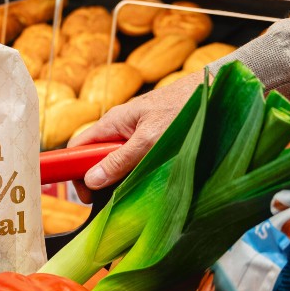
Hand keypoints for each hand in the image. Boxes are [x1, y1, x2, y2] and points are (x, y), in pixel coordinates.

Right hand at [69, 71, 200, 189]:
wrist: (215, 90)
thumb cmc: (183, 107)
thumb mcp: (149, 139)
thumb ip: (120, 160)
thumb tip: (91, 180)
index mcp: (111, 123)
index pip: (77, 148)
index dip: (74, 172)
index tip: (85, 196)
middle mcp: (120, 128)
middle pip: (96, 158)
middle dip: (101, 180)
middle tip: (112, 200)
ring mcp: (136, 134)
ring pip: (118, 161)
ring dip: (123, 178)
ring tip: (136, 192)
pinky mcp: (153, 139)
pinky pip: (137, 160)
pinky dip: (140, 173)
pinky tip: (152, 181)